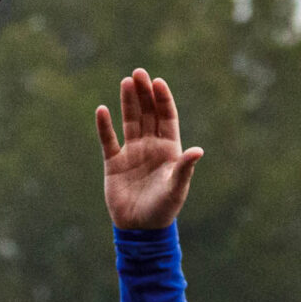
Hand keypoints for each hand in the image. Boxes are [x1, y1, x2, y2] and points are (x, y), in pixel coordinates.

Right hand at [96, 68, 203, 229]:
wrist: (140, 229)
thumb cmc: (164, 209)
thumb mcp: (177, 188)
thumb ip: (184, 168)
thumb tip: (199, 150)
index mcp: (169, 149)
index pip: (166, 118)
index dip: (162, 100)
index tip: (158, 82)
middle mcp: (150, 146)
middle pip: (147, 114)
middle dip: (144, 93)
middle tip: (138, 72)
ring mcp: (131, 153)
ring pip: (129, 121)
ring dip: (128, 102)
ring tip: (126, 82)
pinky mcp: (113, 163)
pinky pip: (108, 140)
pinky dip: (104, 126)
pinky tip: (102, 110)